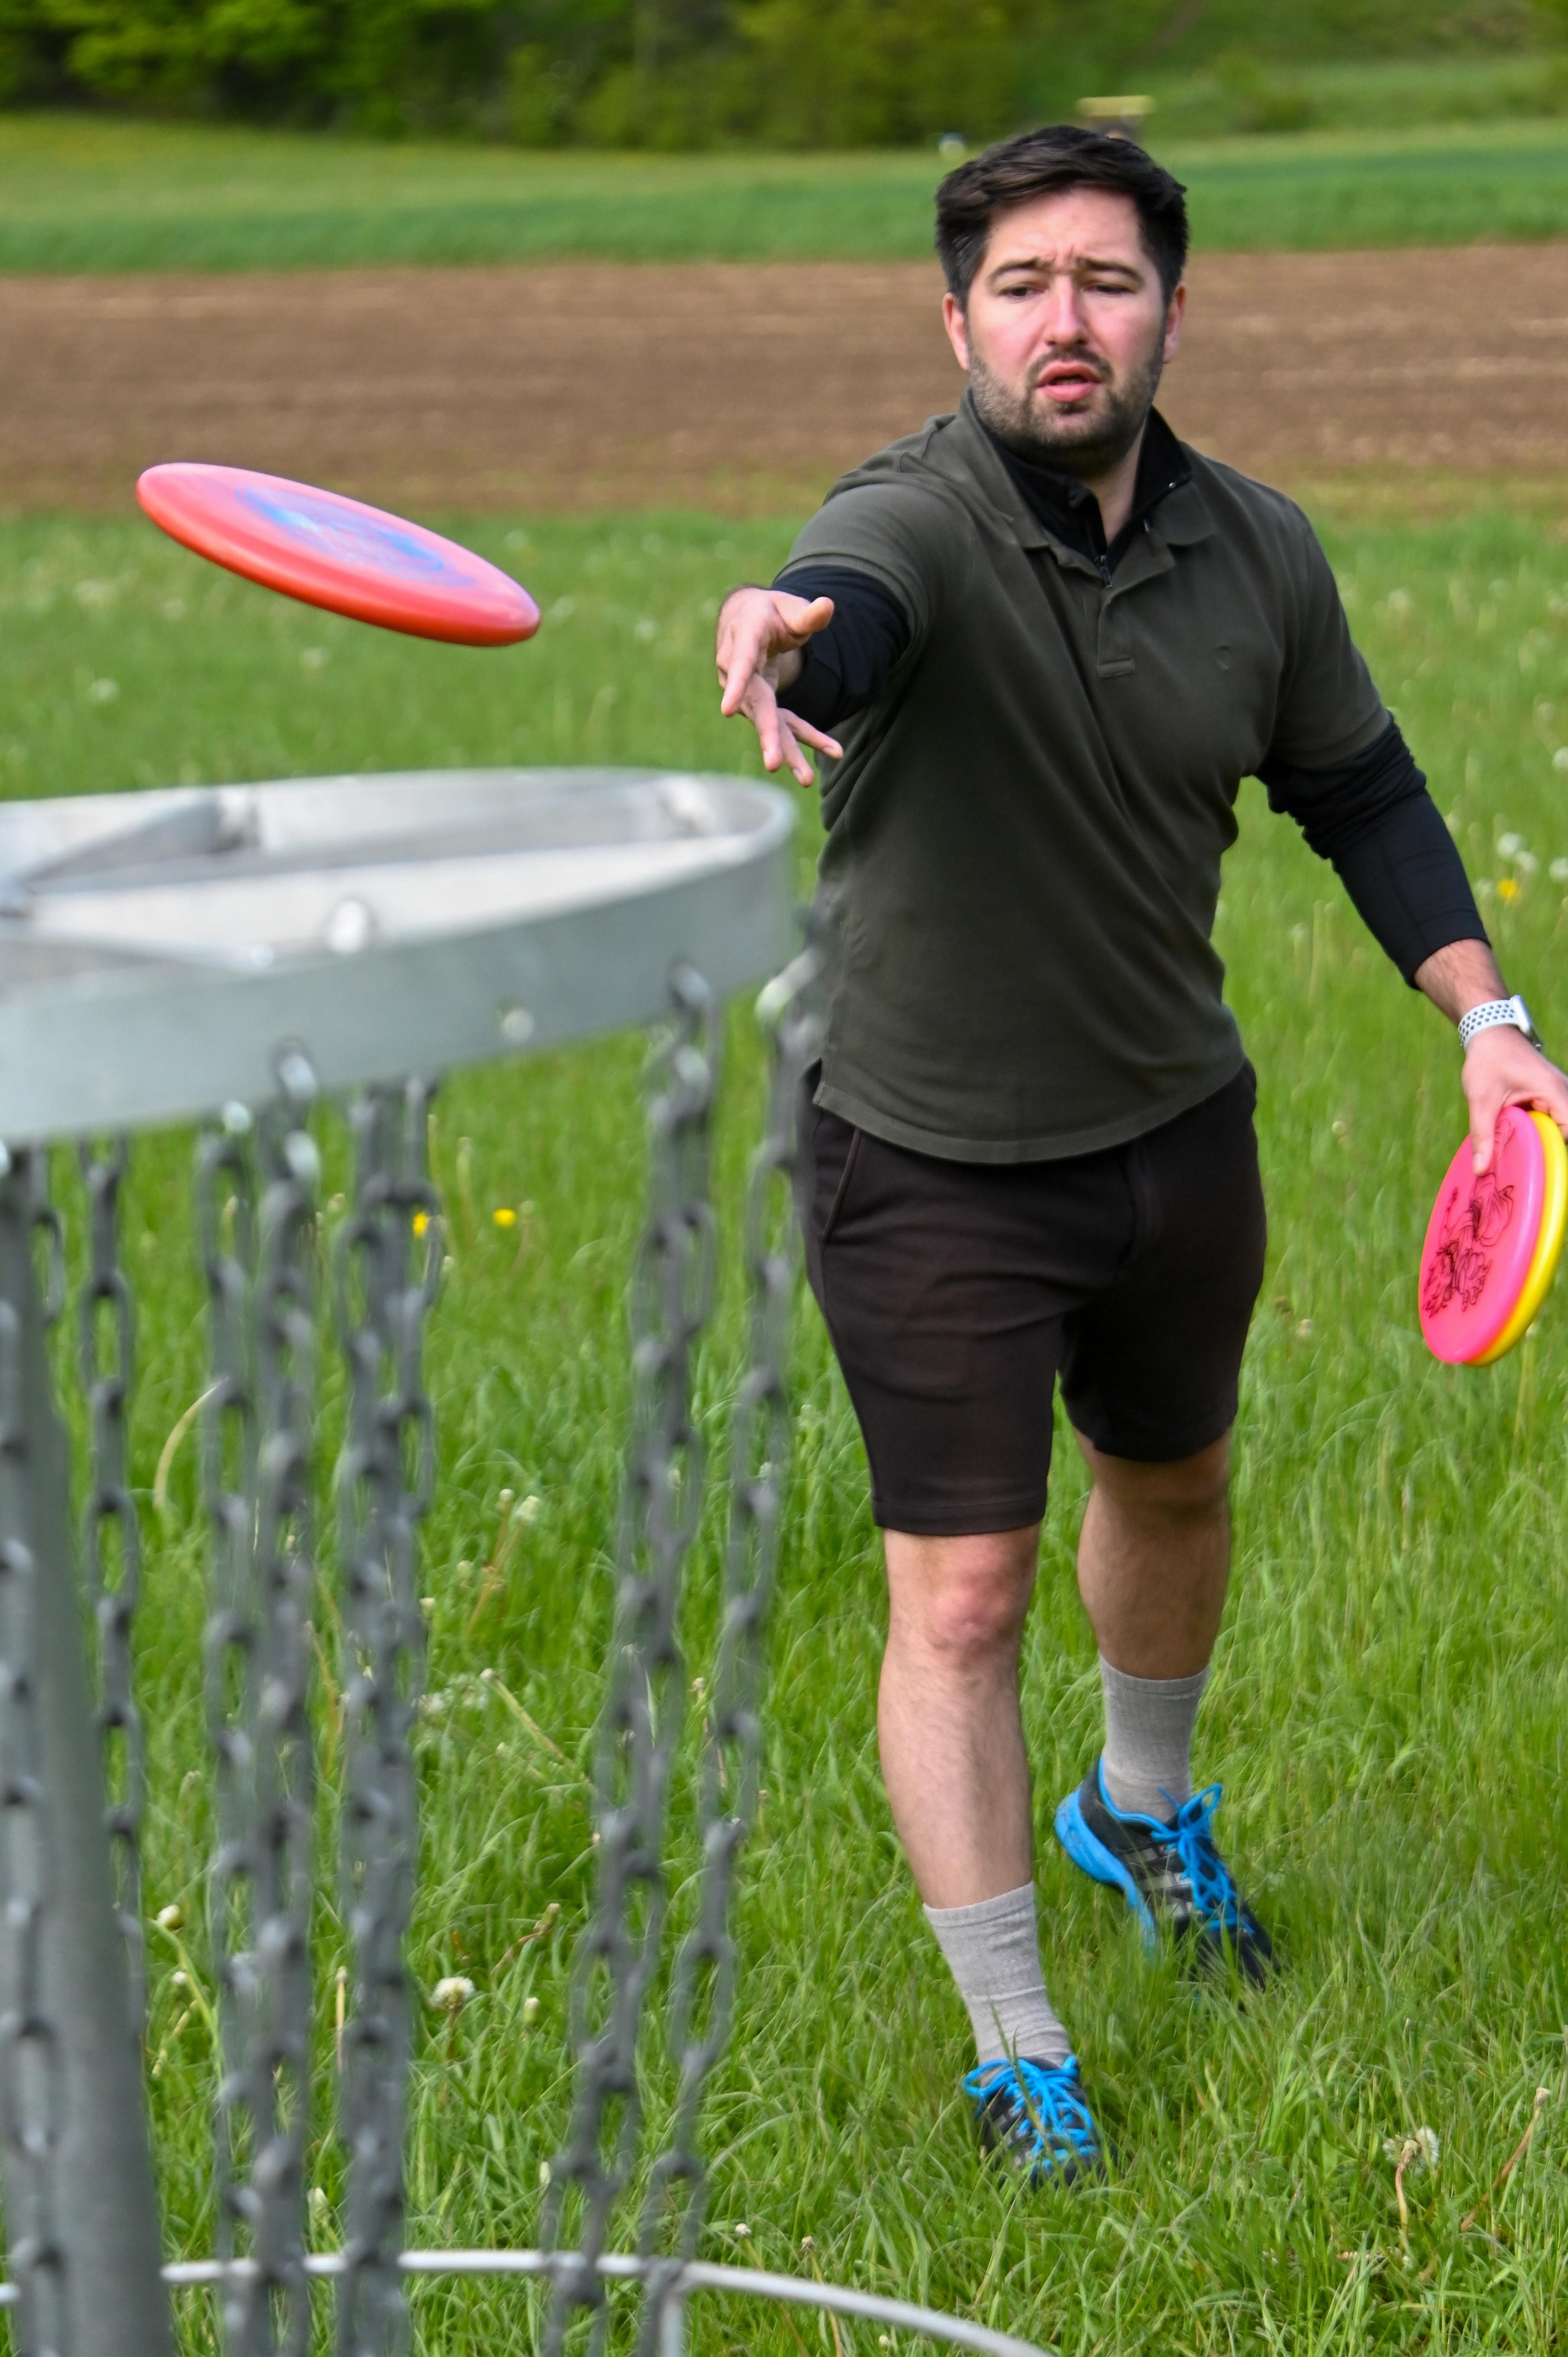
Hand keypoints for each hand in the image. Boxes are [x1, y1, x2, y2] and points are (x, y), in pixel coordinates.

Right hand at [715, 586, 843, 787]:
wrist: (748, 622)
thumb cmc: (771, 613)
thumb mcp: (790, 607)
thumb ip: (808, 614)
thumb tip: (828, 606)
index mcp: (744, 638)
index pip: (739, 664)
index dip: (736, 685)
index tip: (727, 709)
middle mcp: (739, 671)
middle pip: (754, 706)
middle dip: (766, 735)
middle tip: (773, 763)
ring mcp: (749, 693)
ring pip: (768, 723)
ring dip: (786, 751)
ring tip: (805, 779)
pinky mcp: (762, 706)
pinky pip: (784, 724)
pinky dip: (807, 738)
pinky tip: (834, 750)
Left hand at [1462, 1026, 1567, 1172]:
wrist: (1491, 1033)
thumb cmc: (1488, 1060)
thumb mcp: (1481, 1099)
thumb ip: (1483, 1135)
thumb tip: (1481, 1170)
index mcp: (1553, 1090)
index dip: (1556, 1151)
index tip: (1539, 1168)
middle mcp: (1563, 1092)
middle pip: (1566, 1131)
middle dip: (1548, 1151)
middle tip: (1527, 1171)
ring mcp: (1560, 1094)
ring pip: (1560, 1127)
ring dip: (1543, 1142)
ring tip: (1523, 1160)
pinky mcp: (1551, 1097)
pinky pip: (1553, 1120)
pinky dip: (1539, 1133)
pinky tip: (1521, 1144)